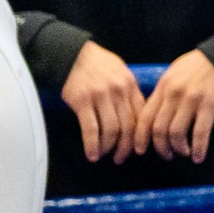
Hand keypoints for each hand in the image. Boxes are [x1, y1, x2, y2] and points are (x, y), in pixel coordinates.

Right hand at [62, 41, 145, 164]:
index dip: (141, 135)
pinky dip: (92, 145)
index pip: (142, 115)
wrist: (71, 54)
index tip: (138, 148)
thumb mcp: (120, 72)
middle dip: (126, 147)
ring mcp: (101, 96)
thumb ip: (129, 92)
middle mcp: (119, 91)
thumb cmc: (96, 64)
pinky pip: (91, 129)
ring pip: (112, 130)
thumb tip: (136, 115)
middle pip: (129, 126)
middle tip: (121, 158)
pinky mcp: (82, 101)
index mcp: (131, 85)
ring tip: (104, 156)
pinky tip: (91, 154)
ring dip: (109, 148)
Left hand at [140, 48, 213, 161]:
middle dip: (160, 147)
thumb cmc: (196, 68)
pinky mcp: (209, 105)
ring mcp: (191, 100)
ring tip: (183, 153)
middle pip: (158, 129)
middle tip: (166, 155)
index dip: (140, 137)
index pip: (145, 117)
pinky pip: (200, 133)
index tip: (140, 150)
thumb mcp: (172, 76)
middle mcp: (174, 95)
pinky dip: (198, 148)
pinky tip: (198, 157)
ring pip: (176, 133)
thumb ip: (161, 95)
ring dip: (178, 149)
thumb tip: (150, 118)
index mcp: (163, 88)